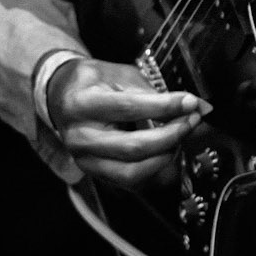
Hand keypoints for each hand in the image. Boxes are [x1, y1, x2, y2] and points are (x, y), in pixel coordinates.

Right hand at [47, 56, 211, 187]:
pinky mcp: (94, 172)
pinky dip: (155, 168)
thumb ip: (154, 92)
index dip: (165, 107)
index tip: (191, 102)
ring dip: (166, 155)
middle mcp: (80, 136)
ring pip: (132, 171)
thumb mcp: (120, 75)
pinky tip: (168, 150)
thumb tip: (191, 105)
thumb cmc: (94, 82)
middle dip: (171, 135)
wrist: (62, 96)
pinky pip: (130, 180)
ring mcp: (85, 159)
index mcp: (82, 103)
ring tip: (181, 136)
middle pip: (133, 147)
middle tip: (192, 120)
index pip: (129, 108)